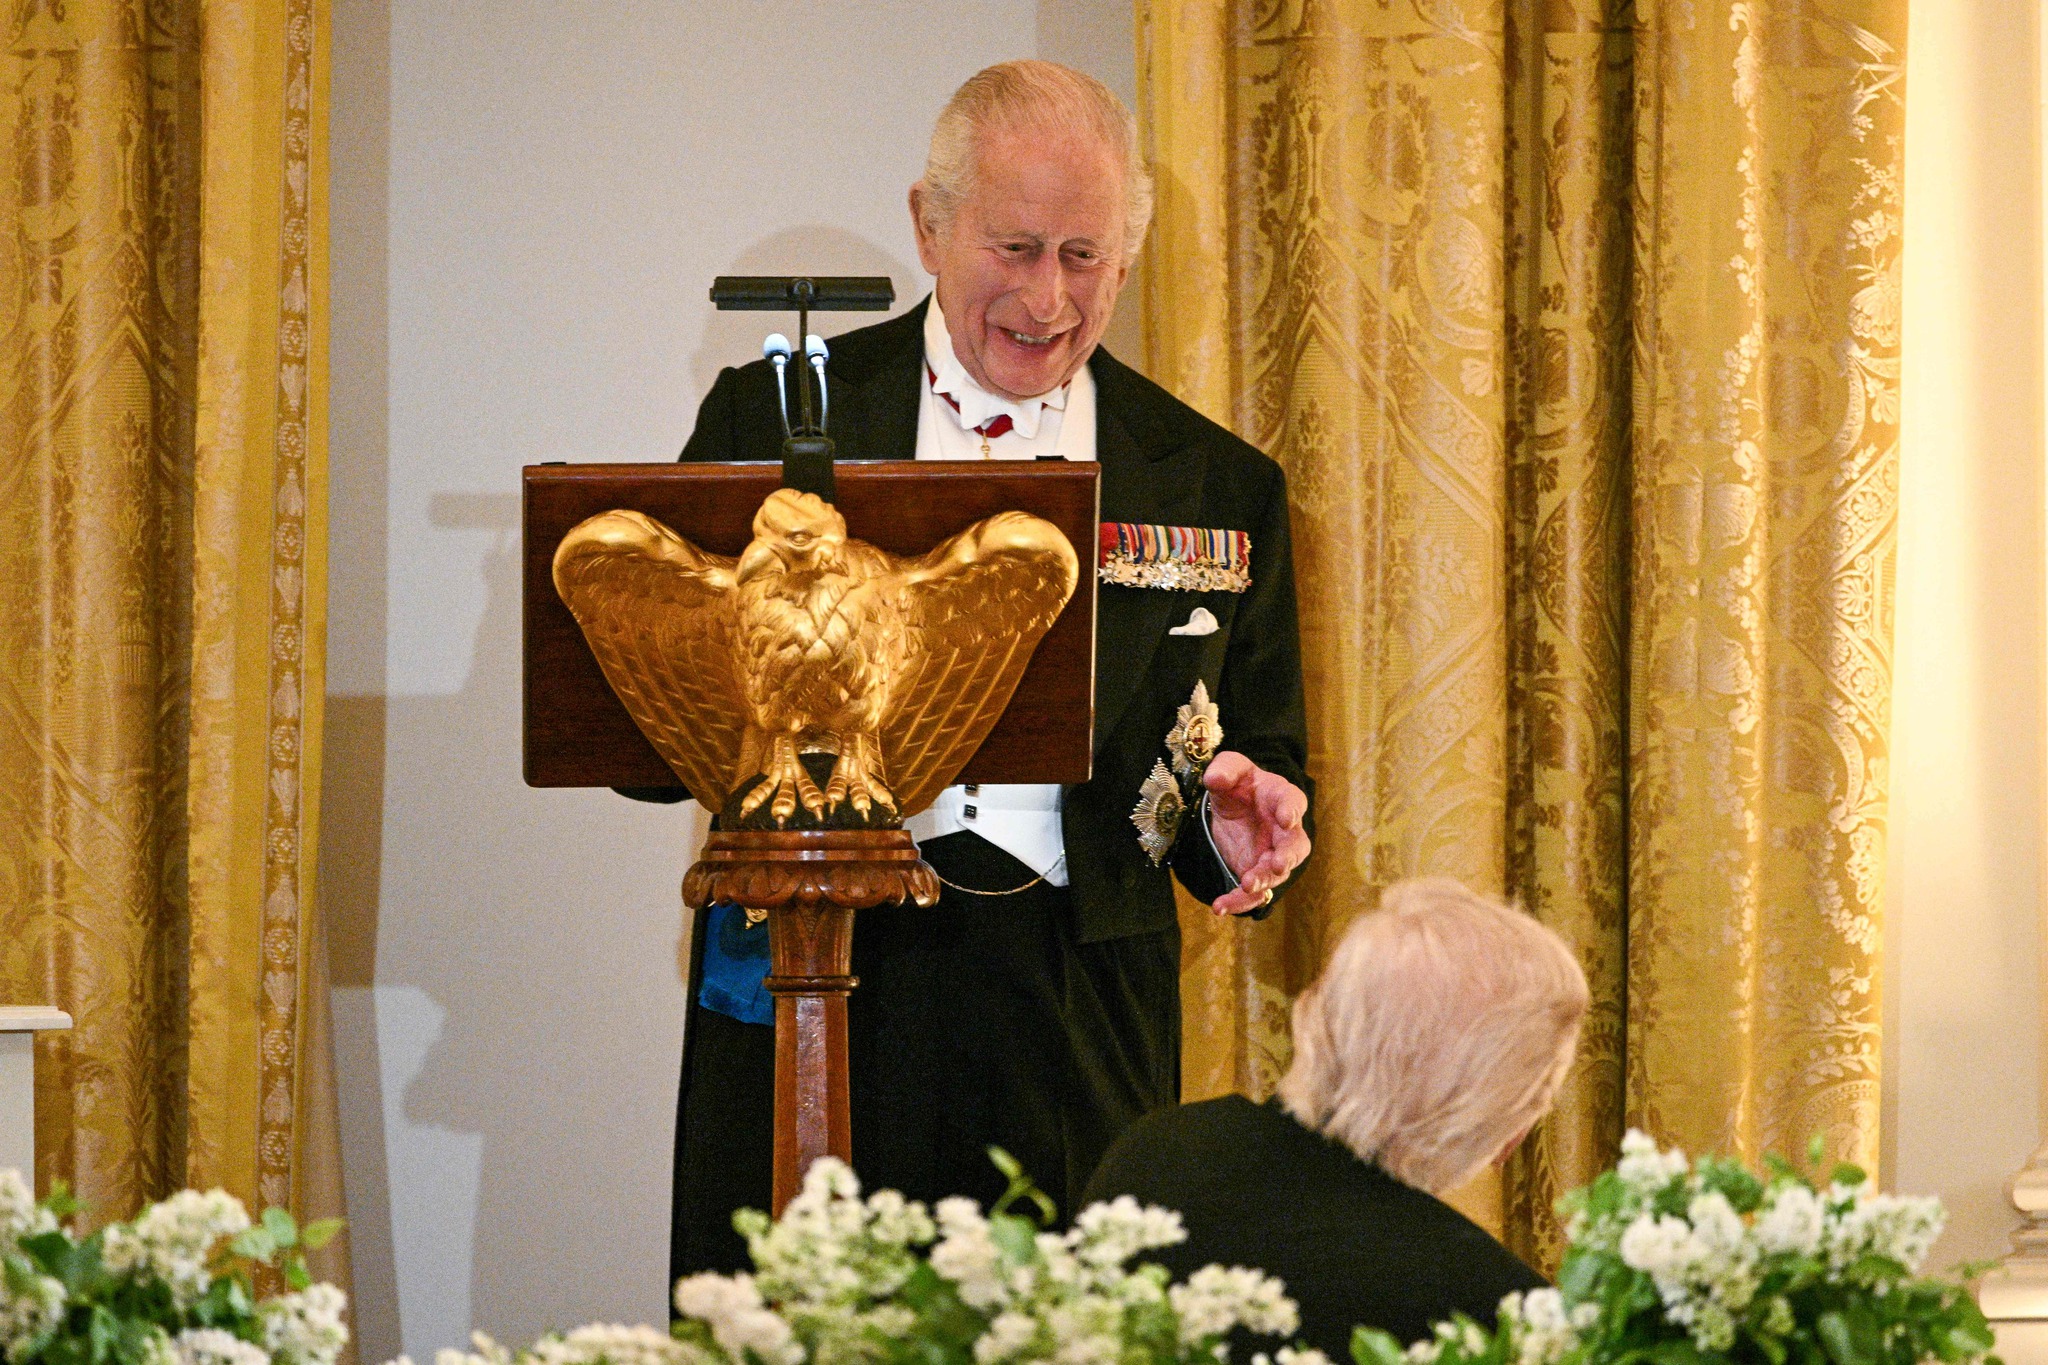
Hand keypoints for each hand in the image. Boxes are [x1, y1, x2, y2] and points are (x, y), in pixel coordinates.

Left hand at [1202, 751, 1309, 915]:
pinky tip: (1219, 907)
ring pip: (1277, 874)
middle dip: (1288, 856)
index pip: (1293, 802)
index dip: (1292, 810)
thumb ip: (1225, 768)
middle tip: (1278, 865)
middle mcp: (1284, 830)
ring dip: (1264, 881)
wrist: (1233, 807)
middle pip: (1295, 846)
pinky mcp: (1256, 873)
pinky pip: (1253, 893)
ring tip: (1247, 885)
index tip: (1287, 817)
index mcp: (1281, 798)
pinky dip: (1238, 902)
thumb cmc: (1240, 784)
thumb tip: (1216, 778)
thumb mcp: (1230, 768)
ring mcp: (1273, 855)